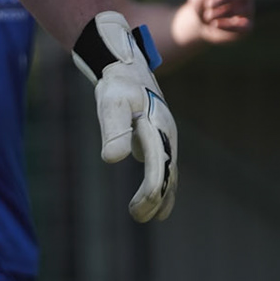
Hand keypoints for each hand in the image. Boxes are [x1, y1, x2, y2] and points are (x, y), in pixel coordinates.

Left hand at [73, 11, 176, 222]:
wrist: (124, 64)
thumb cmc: (116, 83)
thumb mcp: (111, 103)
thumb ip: (113, 130)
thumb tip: (112, 159)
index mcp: (158, 129)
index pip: (158, 169)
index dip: (150, 193)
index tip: (137, 210)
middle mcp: (167, 134)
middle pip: (167, 174)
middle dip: (155, 199)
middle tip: (139, 217)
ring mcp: (165, 135)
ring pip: (169, 172)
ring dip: (161, 195)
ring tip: (151, 216)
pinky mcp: (158, 135)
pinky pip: (164, 164)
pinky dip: (162, 183)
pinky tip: (155, 197)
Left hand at [175, 0, 251, 46]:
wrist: (200, 24)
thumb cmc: (201, 1)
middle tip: (208, 4)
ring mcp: (248, 9)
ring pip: (240, 9)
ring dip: (219, 12)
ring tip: (208, 15)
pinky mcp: (247, 26)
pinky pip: (243, 26)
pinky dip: (227, 25)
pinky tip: (215, 24)